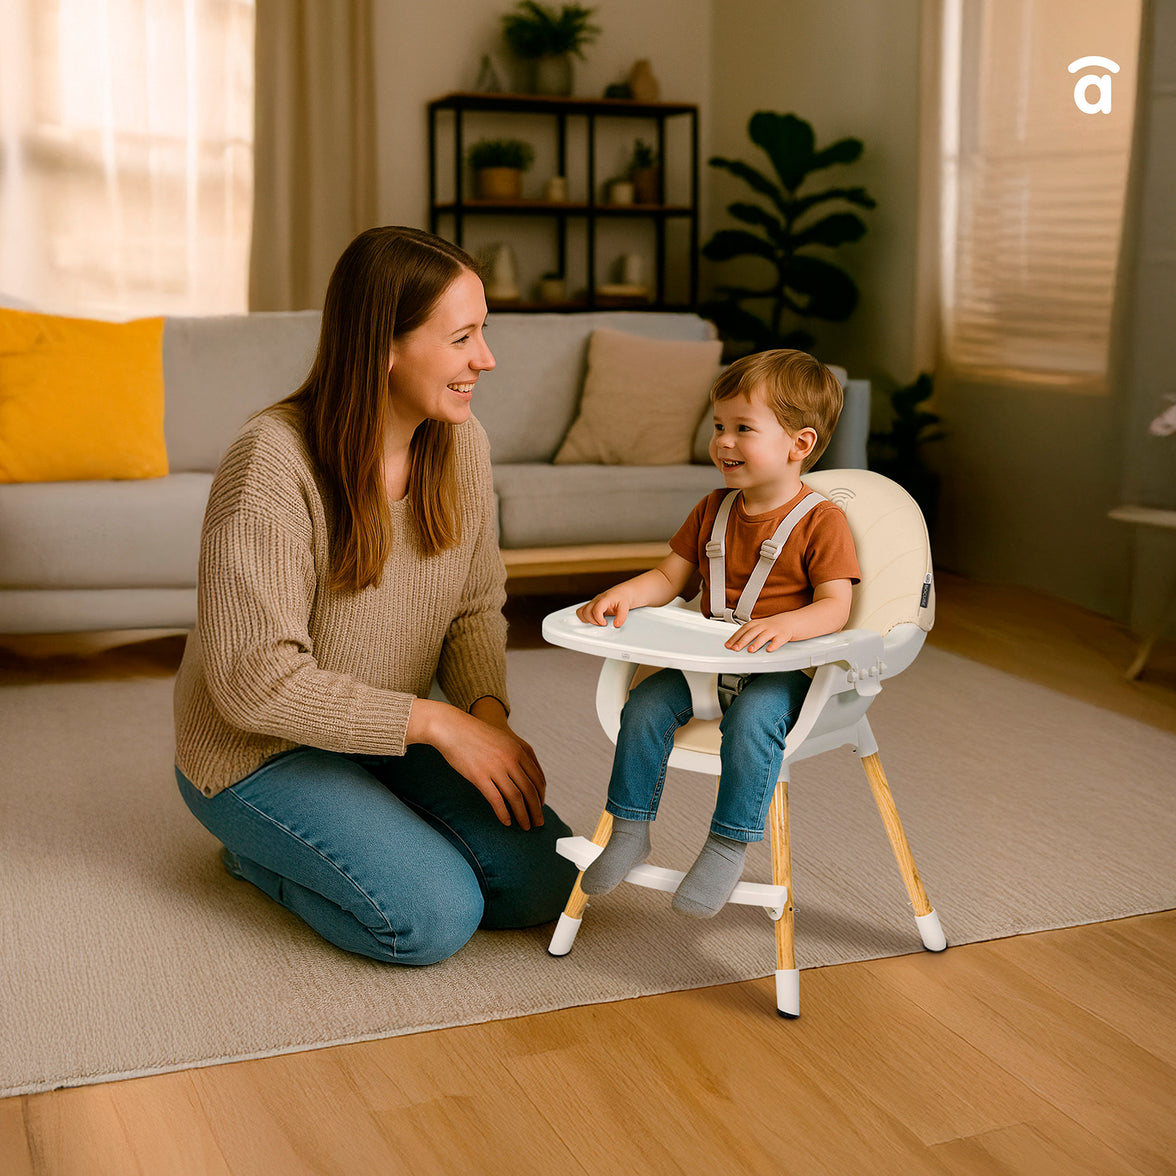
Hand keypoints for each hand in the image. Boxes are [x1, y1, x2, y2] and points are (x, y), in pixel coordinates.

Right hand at [409, 700, 545, 828]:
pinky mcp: (479, 776)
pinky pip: (496, 800)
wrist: (452, 727)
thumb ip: (515, 753)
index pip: (537, 778)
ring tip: (525, 826)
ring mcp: (495, 767)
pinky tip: (506, 822)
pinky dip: (503, 813)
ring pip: (516, 797)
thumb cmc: (476, 734)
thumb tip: (523, 774)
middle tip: (539, 822)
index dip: (541, 795)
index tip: (541, 806)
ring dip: (523, 815)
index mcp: (518, 749)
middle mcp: (510, 759)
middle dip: (536, 809)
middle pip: (530, 790)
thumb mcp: (502, 739)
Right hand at [576, 588, 636, 627]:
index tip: (604, 623)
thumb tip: (616, 624)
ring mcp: (592, 602)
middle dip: (593, 621)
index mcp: (604, 599)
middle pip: (586, 611)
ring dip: (587, 619)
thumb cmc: (623, 597)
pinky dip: (584, 617)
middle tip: (602, 623)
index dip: (598, 619)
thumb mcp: (625, 607)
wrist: (622, 592)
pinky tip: (593, 620)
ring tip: (597, 622)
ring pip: (581, 611)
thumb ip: (621, 616)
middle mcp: (596, 600)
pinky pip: (581, 611)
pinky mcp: (591, 605)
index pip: (596, 609)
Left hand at [726, 615, 797, 652]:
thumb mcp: (758, 626)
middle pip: (751, 633)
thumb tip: (734, 642)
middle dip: (742, 641)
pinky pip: (778, 640)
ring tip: (750, 650)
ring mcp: (773, 630)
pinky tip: (769, 649)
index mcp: (756, 624)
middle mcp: (764, 626)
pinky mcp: (783, 635)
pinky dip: (774, 645)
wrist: (790, 622)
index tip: (728, 645)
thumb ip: (748, 633)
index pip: (743, 630)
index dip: (735, 637)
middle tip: (735, 648)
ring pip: (764, 636)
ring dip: (757, 643)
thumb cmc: (772, 626)